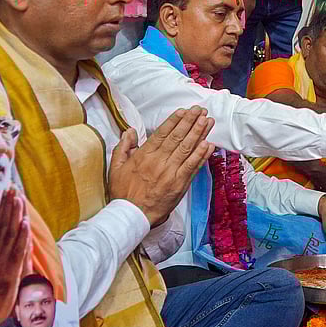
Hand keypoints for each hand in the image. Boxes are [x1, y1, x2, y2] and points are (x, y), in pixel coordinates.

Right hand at [109, 106, 215, 225]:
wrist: (132, 216)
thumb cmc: (124, 193)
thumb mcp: (116, 168)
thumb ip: (123, 148)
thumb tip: (129, 131)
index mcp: (144, 156)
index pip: (162, 133)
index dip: (174, 121)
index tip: (184, 111)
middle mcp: (158, 161)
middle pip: (177, 137)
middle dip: (190, 121)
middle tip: (200, 110)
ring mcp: (170, 172)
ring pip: (187, 148)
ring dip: (199, 133)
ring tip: (208, 121)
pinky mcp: (179, 184)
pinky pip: (193, 166)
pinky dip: (202, 155)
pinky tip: (209, 144)